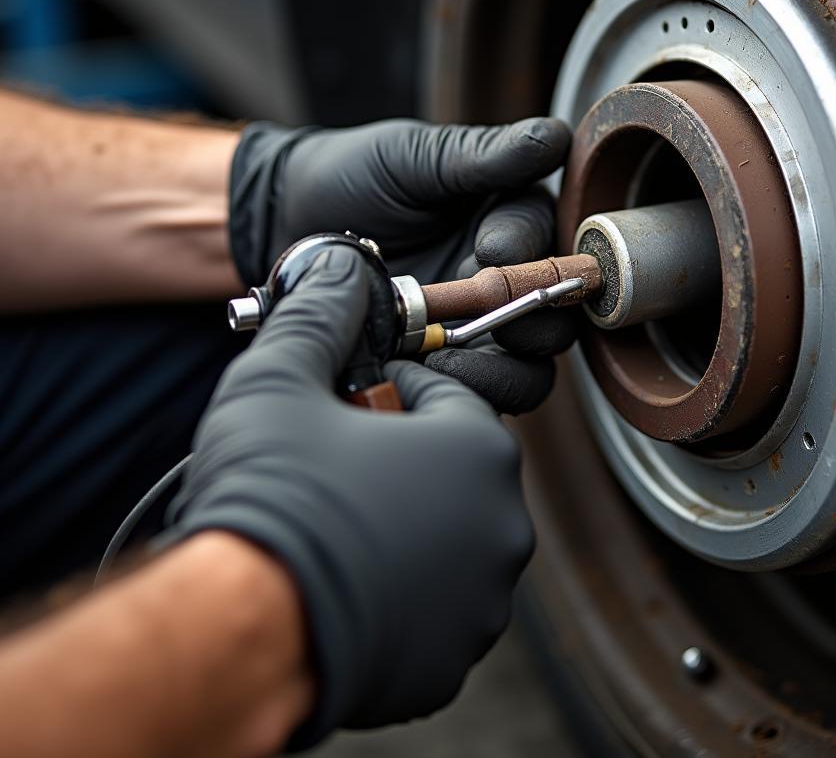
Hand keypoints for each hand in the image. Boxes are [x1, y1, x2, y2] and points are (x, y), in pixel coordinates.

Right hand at [164, 246, 532, 746]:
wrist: (242, 632)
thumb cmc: (272, 495)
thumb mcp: (283, 381)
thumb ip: (321, 314)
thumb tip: (338, 268)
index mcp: (478, 448)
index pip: (447, 391)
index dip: (393, 383)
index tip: (353, 393)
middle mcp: (501, 523)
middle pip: (453, 464)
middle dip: (402, 449)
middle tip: (341, 453)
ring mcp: (483, 598)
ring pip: (448, 534)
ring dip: (404, 517)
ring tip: (339, 513)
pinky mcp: (453, 659)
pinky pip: (433, 602)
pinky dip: (401, 584)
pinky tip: (346, 573)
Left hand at [229, 117, 576, 412]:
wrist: (283, 224)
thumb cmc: (353, 177)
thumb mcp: (413, 159)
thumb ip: (483, 155)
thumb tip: (556, 135)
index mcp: (506, 218)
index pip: (545, 234)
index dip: (526, 245)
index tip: (489, 248)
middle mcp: (502, 278)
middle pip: (554, 311)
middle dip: (531, 318)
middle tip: (489, 316)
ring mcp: (476, 329)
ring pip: (529, 367)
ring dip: (503, 368)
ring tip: (451, 358)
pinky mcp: (445, 366)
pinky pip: (479, 393)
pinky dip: (465, 392)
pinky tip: (425, 376)